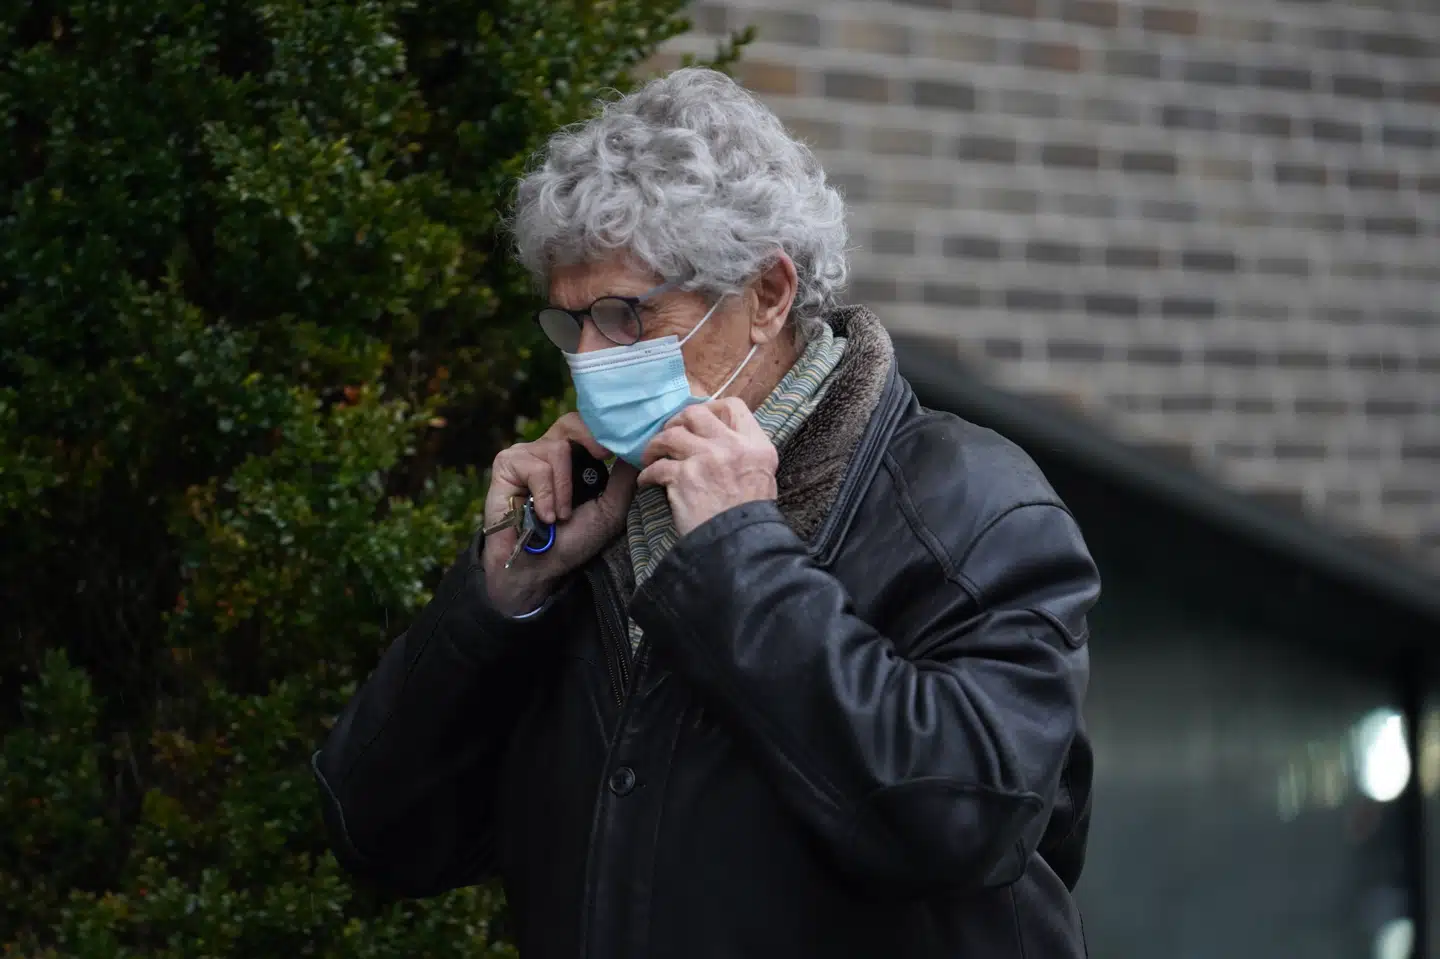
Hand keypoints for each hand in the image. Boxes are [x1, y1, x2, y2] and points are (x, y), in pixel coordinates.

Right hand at [483, 412, 636, 615]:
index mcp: (574, 457)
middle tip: (603, 456)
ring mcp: (526, 455)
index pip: (589, 426)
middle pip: (571, 423)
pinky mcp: (506, 465)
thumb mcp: (610, 509)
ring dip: (564, 490)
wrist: (540, 567)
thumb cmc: (574, 540)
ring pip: (557, 449)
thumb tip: (640, 448)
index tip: (618, 445)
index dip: (604, 429)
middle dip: (590, 437)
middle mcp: (549, 450)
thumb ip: (623, 478)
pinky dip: (545, 495)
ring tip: (561, 516)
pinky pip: (535, 468)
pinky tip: (544, 515)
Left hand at [637, 399, 777, 535]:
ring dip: (656, 445)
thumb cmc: (750, 516)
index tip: (701, 422)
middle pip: (695, 413)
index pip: (734, 406)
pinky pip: (656, 467)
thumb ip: (745, 453)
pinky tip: (646, 482)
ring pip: (670, 435)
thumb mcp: (763, 476)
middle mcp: (731, 446)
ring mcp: (706, 459)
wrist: (740, 544)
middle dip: (677, 421)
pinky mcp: (683, 477)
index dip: (712, 408)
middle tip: (670, 434)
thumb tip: (720, 439)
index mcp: (756, 445)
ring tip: (651, 456)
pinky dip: (647, 475)